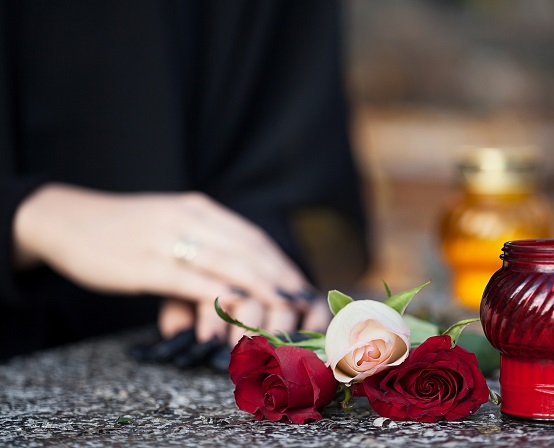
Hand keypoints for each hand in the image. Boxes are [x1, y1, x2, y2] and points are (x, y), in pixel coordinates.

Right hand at [13, 183, 326, 344]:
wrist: (65, 219)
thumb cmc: (122, 229)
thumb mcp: (169, 225)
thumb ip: (202, 243)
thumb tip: (235, 274)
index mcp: (199, 209)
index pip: (252, 237)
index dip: (280, 263)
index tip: (301, 286)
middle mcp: (190, 218)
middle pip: (249, 250)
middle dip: (280, 278)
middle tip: (304, 305)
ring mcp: (168, 238)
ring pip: (228, 263)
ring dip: (261, 289)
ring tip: (286, 311)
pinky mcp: (145, 263)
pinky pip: (191, 280)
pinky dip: (220, 295)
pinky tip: (239, 308)